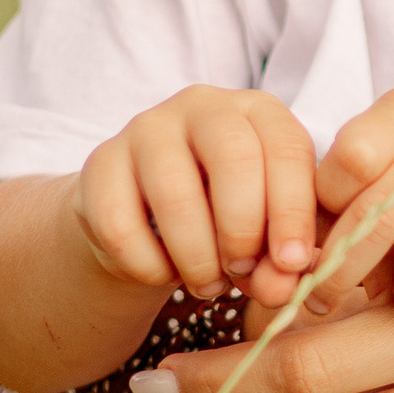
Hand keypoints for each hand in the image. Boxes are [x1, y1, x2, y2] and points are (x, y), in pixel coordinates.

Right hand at [71, 87, 323, 305]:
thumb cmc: (227, 218)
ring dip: (198, 256)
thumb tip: (283, 286)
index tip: (292, 265)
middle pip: (234, 158)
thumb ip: (283, 256)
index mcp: (258, 111)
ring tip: (208, 285)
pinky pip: (122, 224)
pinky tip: (164, 272)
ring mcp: (146, 128)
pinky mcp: (100, 163)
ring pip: (175, 194)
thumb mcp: (268, 230)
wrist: (148, 222)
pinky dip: (149, 265)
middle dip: (244, 230)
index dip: (293, 212)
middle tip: (243, 273)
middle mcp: (202, 106)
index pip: (286, 148)